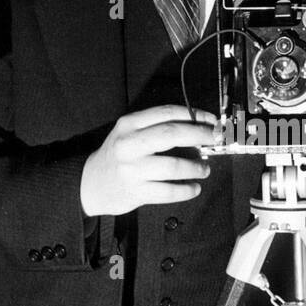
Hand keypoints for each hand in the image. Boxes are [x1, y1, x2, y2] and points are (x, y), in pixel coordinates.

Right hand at [79, 105, 217, 216]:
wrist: (90, 184)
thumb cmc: (117, 156)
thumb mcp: (129, 133)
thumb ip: (156, 127)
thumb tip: (197, 127)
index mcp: (129, 124)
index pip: (166, 112)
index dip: (194, 115)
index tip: (210, 120)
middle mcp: (129, 144)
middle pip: (172, 134)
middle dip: (200, 135)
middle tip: (214, 140)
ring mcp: (132, 169)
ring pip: (173, 166)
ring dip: (196, 167)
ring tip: (204, 169)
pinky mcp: (136, 192)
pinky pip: (168, 191)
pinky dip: (186, 190)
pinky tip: (194, 188)